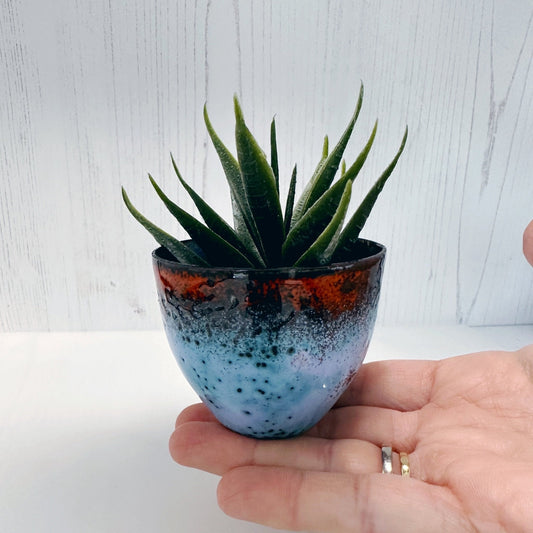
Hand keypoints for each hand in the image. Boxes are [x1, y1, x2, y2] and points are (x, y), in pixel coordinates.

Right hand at [170, 345, 532, 531]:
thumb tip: (526, 228)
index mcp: (475, 399)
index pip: (374, 388)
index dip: (317, 379)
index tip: (269, 370)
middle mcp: (448, 446)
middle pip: (334, 432)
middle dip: (264, 421)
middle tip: (203, 409)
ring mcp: (441, 491)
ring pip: (329, 474)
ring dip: (256, 460)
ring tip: (192, 444)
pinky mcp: (443, 532)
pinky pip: (351, 515)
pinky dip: (288, 501)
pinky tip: (231, 486)